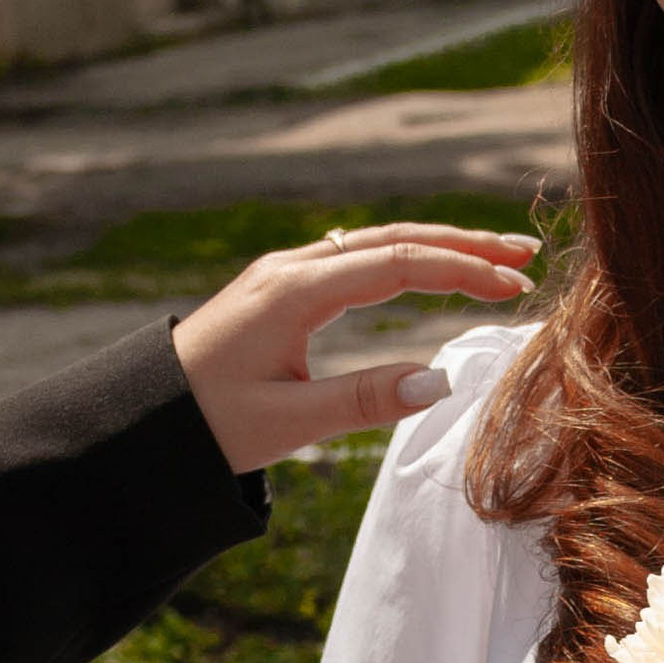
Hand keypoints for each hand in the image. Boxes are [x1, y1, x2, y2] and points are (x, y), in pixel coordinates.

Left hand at [170, 220, 536, 472]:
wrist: (139, 419)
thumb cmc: (205, 424)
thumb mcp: (286, 423)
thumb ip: (362, 400)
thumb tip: (441, 380)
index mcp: (294, 291)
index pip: (396, 262)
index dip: (460, 270)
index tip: (513, 286)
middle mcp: (291, 268)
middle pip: (393, 238)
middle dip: (463, 244)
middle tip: (525, 254)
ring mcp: (284, 274)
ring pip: (374, 243)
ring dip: (436, 246)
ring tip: (494, 258)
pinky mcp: (280, 288)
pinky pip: (354, 257)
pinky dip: (404, 256)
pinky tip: (428, 267)